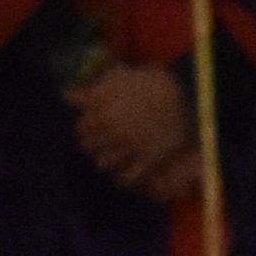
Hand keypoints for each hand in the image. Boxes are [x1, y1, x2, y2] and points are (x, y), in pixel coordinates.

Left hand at [68, 51, 203, 206]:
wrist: (189, 94)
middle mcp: (113, 132)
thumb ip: (93, 90)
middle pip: (89, 146)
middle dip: (92, 143)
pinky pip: (127, 177)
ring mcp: (130, 148)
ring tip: (111, 154)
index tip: (90, 124)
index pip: (81, 127)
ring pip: (104, 163)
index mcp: (105, 111)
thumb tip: (66, 95)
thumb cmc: (152, 83)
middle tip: (101, 140)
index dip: (85, 125)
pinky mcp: (147, 160)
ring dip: (105, 159)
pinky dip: (122, 177)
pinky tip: (123, 171)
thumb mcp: (121, 78)